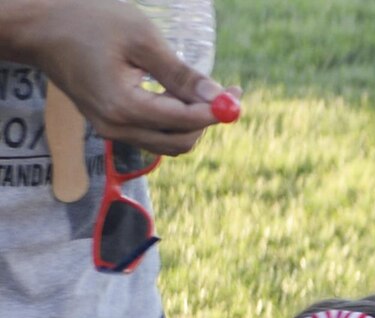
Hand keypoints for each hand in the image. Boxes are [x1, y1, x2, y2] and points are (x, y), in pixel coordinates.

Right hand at [9, 0, 236, 153]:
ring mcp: (111, 130)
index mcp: (123, 107)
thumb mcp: (140, 39)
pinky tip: (178, 93)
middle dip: (208, 121)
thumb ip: (180, 73)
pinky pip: (153, 133)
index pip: (185, 122)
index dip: (217, 111)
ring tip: (202, 89)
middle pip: (181, 142)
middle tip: (227, 93)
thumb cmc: (88, 22)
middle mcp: (116, 128)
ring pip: (169, 142)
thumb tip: (220, 97)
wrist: (40, 27)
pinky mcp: (110, 125)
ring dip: (192, 122)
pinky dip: (173, 119)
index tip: (238, 94)